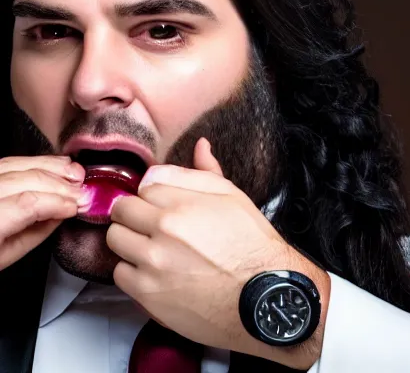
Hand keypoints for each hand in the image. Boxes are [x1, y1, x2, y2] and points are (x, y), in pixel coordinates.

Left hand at [0, 155, 84, 270]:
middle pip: (25, 180)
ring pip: (18, 164)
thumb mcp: (5, 258)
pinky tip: (56, 165)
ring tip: (76, 174)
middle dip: (60, 184)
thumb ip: (36, 232)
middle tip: (83, 191)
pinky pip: (11, 161)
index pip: (26, 204)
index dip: (57, 202)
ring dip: (52, 167)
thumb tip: (63, 212)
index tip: (77, 206)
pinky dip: (38, 161)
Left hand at [107, 138, 329, 368]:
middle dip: (135, 212)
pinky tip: (154, 272)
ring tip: (153, 247)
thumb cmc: (251, 244)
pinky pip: (119, 273)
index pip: (145, 184)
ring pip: (115, 239)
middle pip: (121, 210)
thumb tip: (198, 144)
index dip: (155, 193)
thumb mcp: (234, 198)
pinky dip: (132, 270)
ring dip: (130, 240)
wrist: (261, 297)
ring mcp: (151, 264)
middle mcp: (162, 231)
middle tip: (154, 223)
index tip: (164, 204)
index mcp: (182, 204)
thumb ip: (207, 172)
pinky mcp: (147, 294)